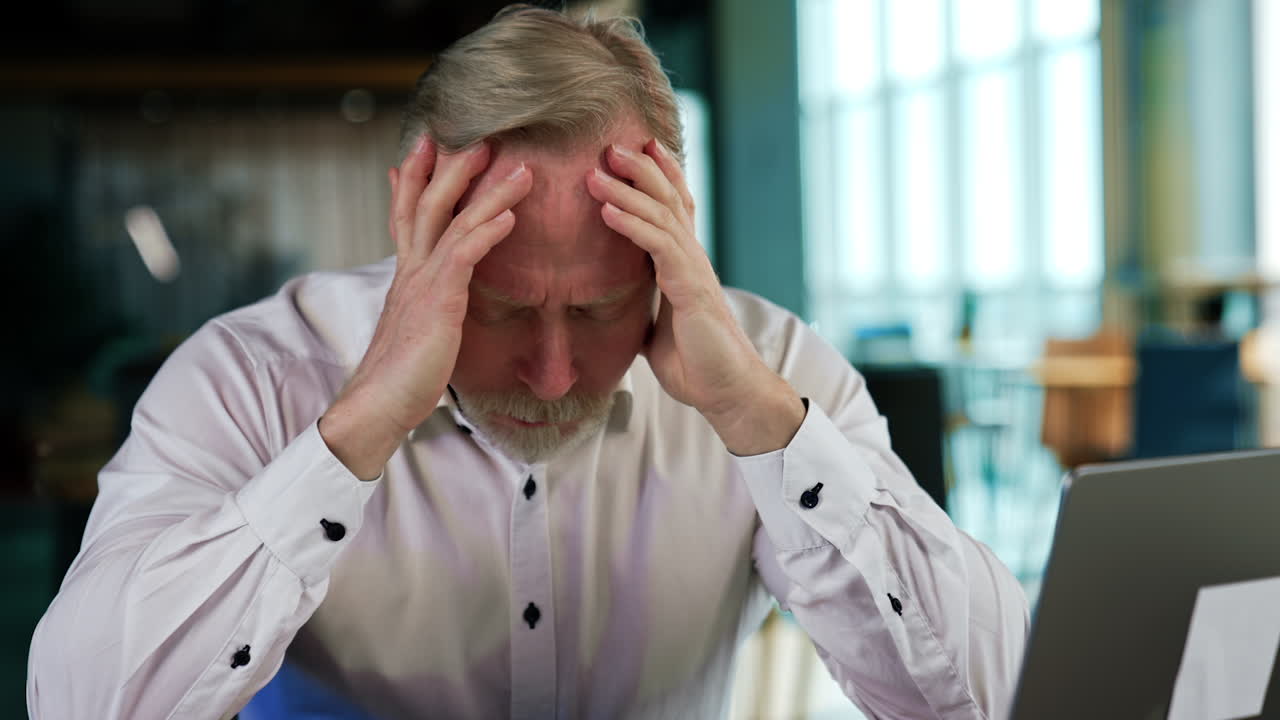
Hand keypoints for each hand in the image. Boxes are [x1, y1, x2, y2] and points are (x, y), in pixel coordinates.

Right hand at [320, 137, 532, 477]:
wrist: (377, 407)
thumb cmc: (400, 378)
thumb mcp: (415, 331)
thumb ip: (426, 307)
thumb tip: (434, 300)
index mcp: (405, 277)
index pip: (407, 215)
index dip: (416, 178)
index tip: (428, 146)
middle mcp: (410, 272)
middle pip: (427, 203)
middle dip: (451, 167)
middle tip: (477, 135)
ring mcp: (421, 284)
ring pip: (451, 221)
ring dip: (487, 191)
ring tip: (518, 168)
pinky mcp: (437, 303)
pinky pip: (463, 255)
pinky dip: (487, 231)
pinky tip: (508, 216)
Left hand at [585, 140, 804, 453]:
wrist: (725, 393)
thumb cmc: (696, 365)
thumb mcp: (658, 330)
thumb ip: (643, 309)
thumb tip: (617, 310)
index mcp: (684, 265)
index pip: (673, 208)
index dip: (657, 177)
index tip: (633, 150)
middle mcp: (692, 259)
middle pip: (669, 199)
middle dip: (640, 168)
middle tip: (610, 144)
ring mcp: (694, 271)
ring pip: (661, 216)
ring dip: (626, 190)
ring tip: (595, 171)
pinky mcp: (691, 289)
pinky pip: (658, 247)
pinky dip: (631, 226)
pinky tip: (607, 211)